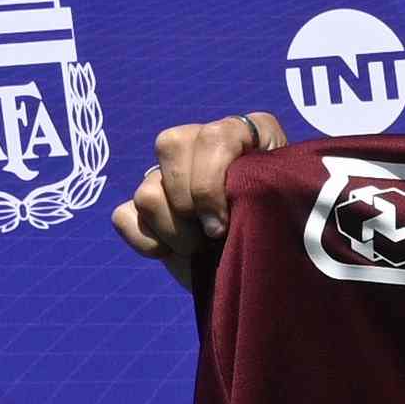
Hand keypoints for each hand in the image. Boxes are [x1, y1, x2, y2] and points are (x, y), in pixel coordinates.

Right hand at [112, 110, 279, 282]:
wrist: (261, 269)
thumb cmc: (278, 237)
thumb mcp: (280, 211)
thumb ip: (260, 195)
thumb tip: (225, 205)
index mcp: (245, 133)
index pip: (214, 136)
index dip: (211, 184)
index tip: (224, 225)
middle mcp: (203, 142)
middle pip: (169, 146)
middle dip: (190, 204)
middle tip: (214, 235)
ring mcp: (170, 173)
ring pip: (147, 191)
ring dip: (174, 232)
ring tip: (199, 248)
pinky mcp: (145, 207)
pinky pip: (124, 216)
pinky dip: (146, 242)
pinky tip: (173, 251)